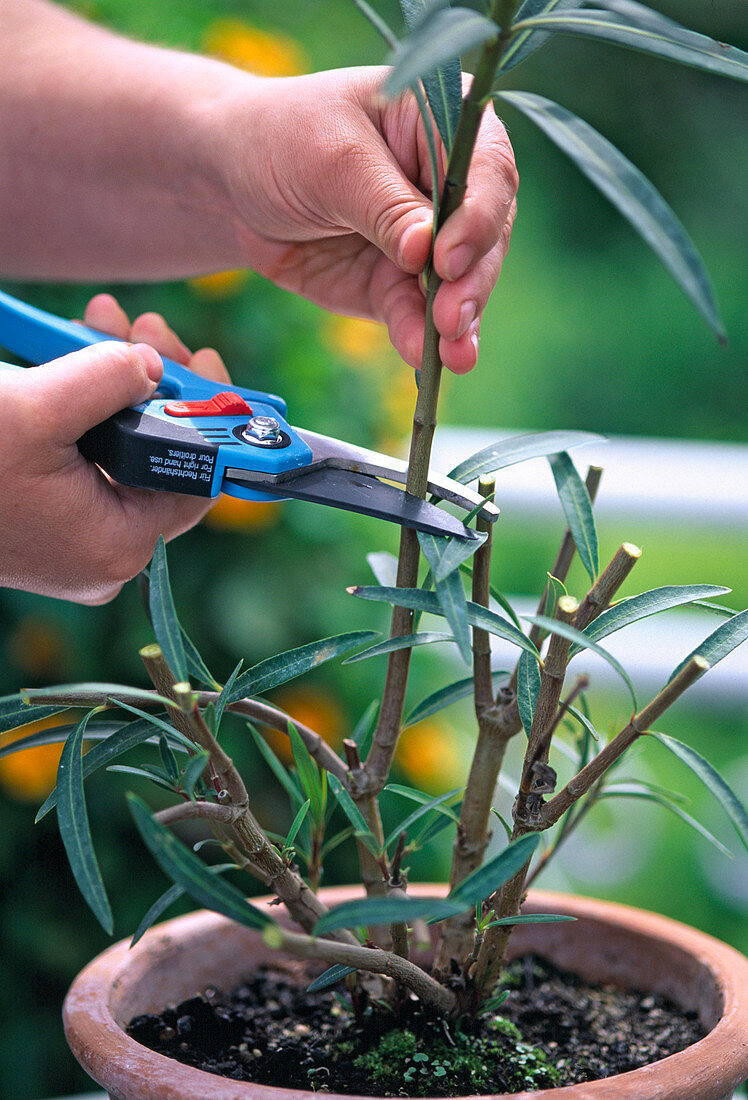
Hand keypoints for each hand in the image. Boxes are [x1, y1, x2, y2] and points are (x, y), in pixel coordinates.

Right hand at [0, 295, 228, 603]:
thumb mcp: (35, 408)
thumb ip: (107, 378)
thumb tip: (151, 364)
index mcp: (115, 543)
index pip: (196, 481)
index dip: (211, 419)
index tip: (206, 362)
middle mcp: (102, 552)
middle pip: (161, 460)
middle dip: (156, 382)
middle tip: (146, 328)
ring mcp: (72, 539)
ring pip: (123, 452)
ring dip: (117, 384)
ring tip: (103, 323)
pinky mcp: (45, 521)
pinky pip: (87, 460)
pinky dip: (87, 409)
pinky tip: (76, 355)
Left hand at [222, 68, 517, 373]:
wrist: (229, 182)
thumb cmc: (282, 140)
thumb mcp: (331, 160)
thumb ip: (384, 206)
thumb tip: (427, 252)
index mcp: (447, 123)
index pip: (486, 170)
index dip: (476, 218)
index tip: (448, 258)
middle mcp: (449, 183)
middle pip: (483, 237)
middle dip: (470, 281)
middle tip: (451, 318)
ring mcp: (428, 240)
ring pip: (459, 286)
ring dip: (458, 322)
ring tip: (453, 354)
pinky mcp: (398, 284)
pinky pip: (416, 315)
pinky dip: (420, 337)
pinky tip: (423, 356)